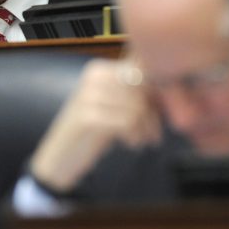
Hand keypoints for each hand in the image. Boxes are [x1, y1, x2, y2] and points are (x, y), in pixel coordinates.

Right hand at [29, 58, 161, 192]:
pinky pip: (128, 121)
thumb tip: (170, 88)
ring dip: (146, 127)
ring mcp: (88, 96)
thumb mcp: (112, 108)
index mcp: (98, 70)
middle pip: (142, 88)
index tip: (158, 112)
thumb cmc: (90, 134)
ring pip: (137, 106)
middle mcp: (92, 77)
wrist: (58, 159)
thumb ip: (134, 95)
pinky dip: (135, 135)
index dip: (156, 91)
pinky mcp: (88, 117)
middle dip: (153, 112)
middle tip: (153, 132)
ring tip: (142, 140)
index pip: (140, 70)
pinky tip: (130, 143)